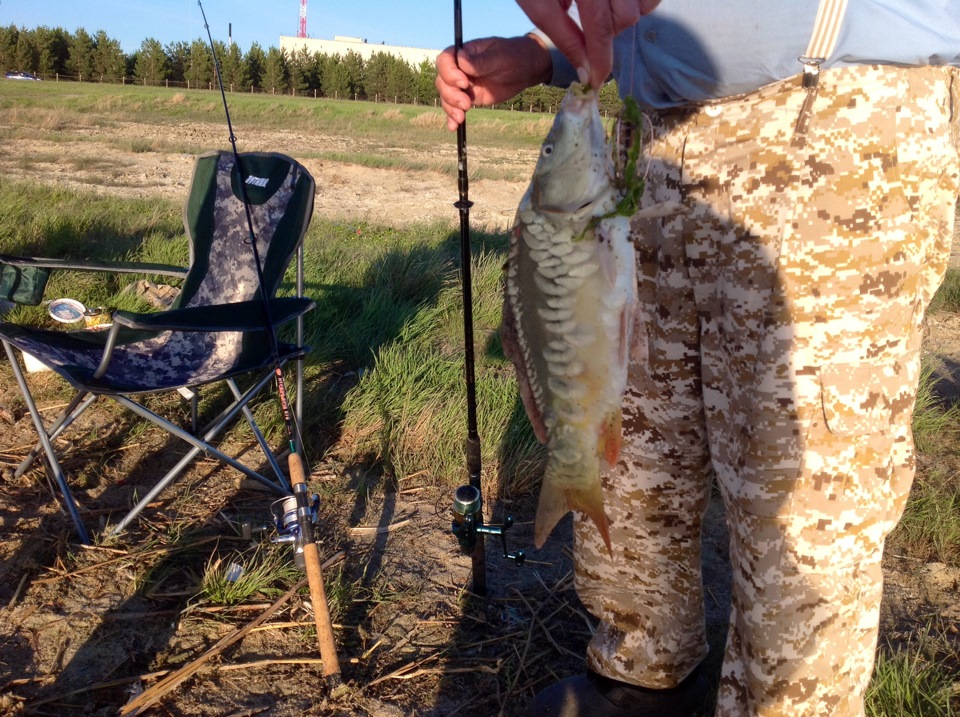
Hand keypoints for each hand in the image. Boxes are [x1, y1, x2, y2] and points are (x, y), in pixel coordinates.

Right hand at [435, 35, 551, 130]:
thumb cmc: (512, 57)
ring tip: (461, 118)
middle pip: (443, 82)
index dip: (449, 73)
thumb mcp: (499, 57)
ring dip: (451, 108)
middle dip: (451, 95)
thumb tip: (461, 59)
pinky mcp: (468, 98)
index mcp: (464, 54)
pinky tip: (454, 127)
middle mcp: (459, 69)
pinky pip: (455, 107)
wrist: (523, 70)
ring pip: (446, 96)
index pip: (445, 61)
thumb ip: (480, 61)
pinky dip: (452, 117)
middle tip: (467, 104)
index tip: (464, 83)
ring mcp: (462, 85)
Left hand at [516, 0, 660, 87]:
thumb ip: (564, 35)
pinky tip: (614, 0)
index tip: (596, 80)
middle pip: (626, 16)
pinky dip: (637, 1)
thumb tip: (585, 69)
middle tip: (590, 24)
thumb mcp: (537, 1)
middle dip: (609, 30)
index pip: (600, 27)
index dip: (600, 59)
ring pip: (645, 3)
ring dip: (627, 13)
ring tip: (603, 6)